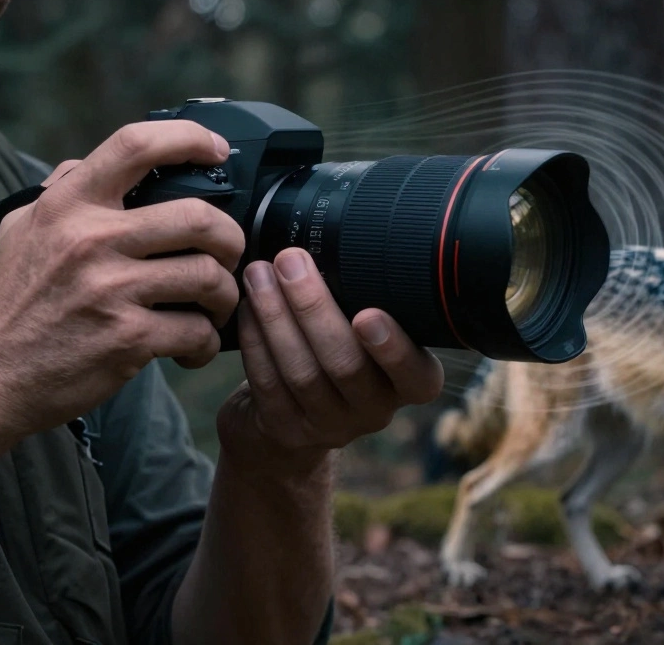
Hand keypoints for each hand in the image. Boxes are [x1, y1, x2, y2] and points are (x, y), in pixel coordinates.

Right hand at [0, 120, 244, 436]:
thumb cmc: (7, 307)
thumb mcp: (21, 231)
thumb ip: (61, 195)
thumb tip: (89, 163)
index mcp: (68, 206)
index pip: (136, 145)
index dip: (189, 138)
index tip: (216, 150)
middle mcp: (91, 240)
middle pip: (200, 217)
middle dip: (231, 239)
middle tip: (227, 257)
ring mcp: (112, 290)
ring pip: (210, 277)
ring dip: (225, 297)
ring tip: (213, 309)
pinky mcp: (127, 339)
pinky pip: (197, 331)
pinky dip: (205, 343)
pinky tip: (191, 348)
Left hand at [216, 247, 444, 474]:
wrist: (297, 416)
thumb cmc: (342, 353)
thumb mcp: (370, 335)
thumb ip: (373, 300)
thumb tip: (353, 233)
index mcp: (410, 382)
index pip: (416, 375)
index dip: (394, 349)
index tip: (368, 314)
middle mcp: (376, 410)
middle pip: (346, 365)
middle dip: (313, 308)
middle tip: (290, 261)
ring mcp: (330, 426)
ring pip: (301, 372)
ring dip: (276, 317)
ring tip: (259, 274)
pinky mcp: (287, 430)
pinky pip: (267, 383)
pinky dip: (255, 340)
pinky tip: (247, 307)